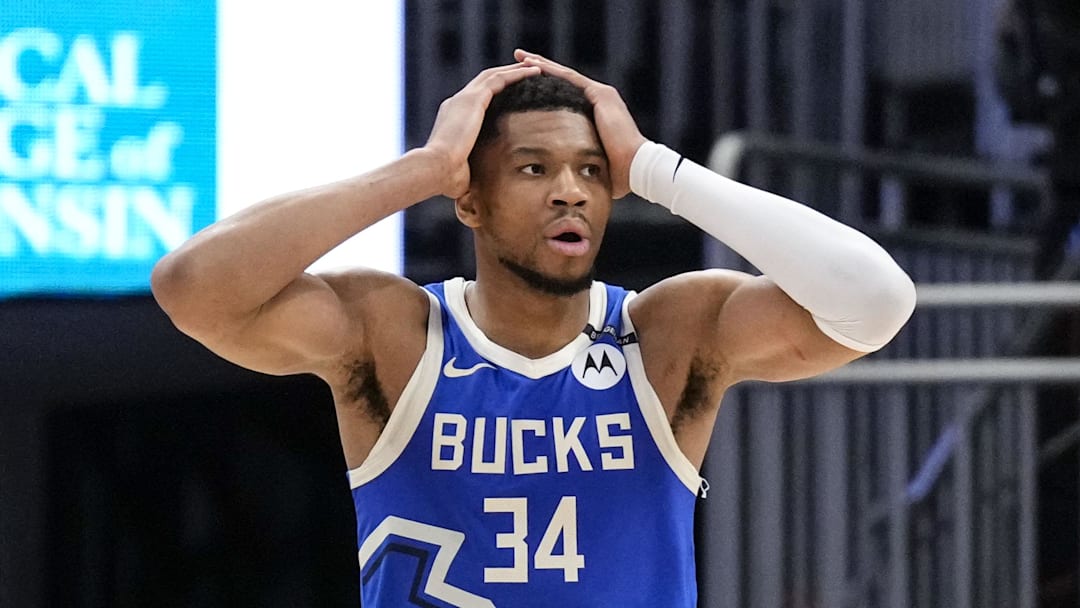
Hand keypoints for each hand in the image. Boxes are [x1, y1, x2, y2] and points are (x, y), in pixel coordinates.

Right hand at [424, 62, 540, 198]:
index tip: (511, 93)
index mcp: (452, 117)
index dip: (494, 93)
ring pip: (494, 75)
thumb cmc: (446, 177)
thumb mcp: (461, 170)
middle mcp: (456, 103)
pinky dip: (518, 74)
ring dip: (516, 70)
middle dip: (506, 75)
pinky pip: (500, 79)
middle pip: (485, 82)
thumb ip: (469, 168)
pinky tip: (535, 72)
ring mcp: (464, 99)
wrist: (436, 168)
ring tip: (536, 68)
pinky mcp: (473, 99)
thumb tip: (474, 187)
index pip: (476, 99)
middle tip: (526, 72)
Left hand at [513, 49, 646, 198]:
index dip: (545, 87)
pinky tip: (532, 65)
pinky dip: (551, 71)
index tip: (525, 82)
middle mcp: (600, 99)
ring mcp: (601, 94)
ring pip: (564, 75)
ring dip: (541, 65)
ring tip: (520, 57)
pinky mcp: (601, 95)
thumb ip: (579, 162)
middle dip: (539, 69)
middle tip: (518, 59)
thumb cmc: (617, 174)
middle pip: (563, 80)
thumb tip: (563, 178)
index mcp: (596, 113)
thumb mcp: (592, 163)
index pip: (565, 95)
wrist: (636, 168)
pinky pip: (570, 78)